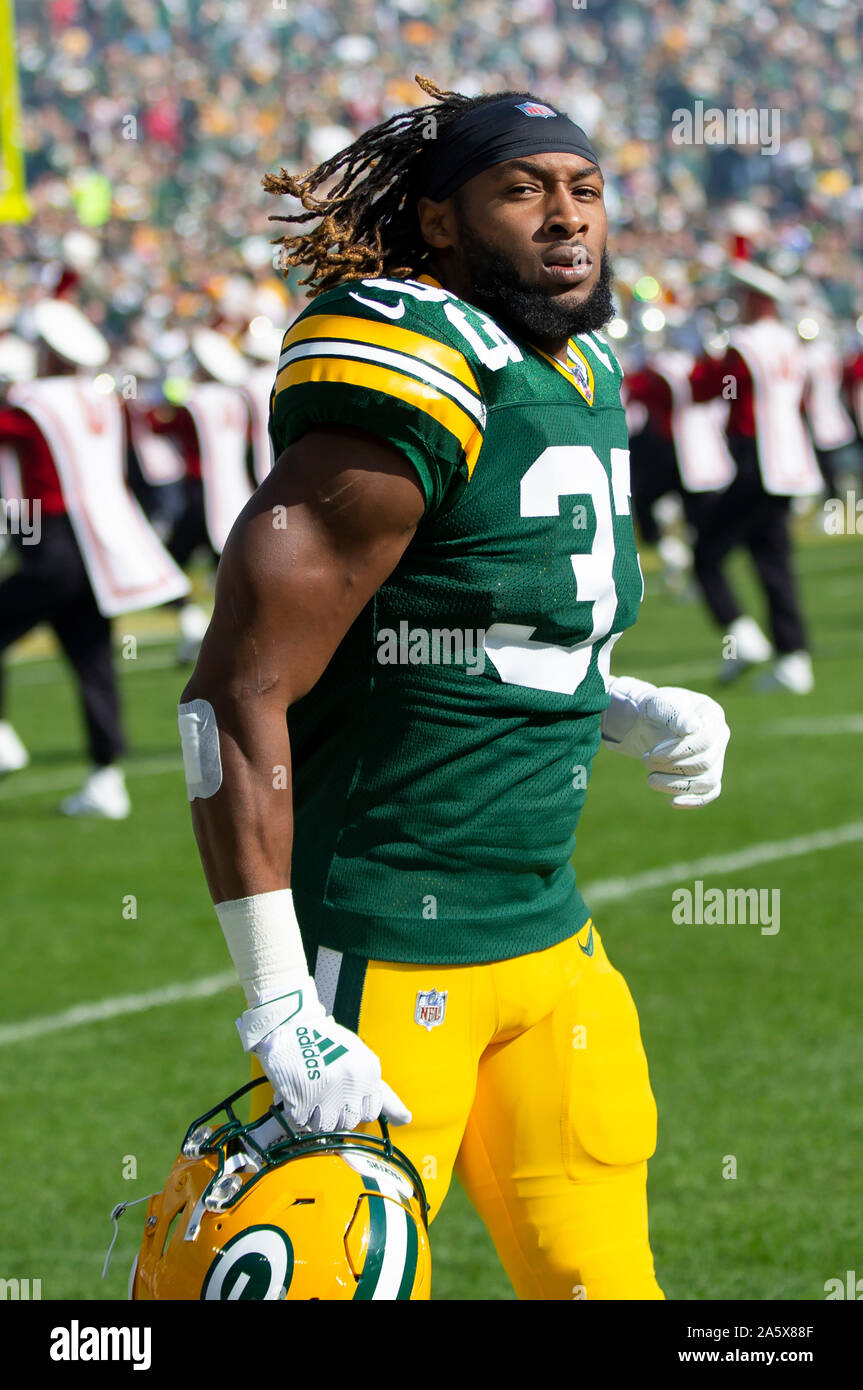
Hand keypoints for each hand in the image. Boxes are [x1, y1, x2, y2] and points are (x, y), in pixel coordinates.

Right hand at [236, 978, 410, 1132]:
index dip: (358, 1106)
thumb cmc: (327, 1039)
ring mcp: (328, 1093)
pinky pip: (303, 1122)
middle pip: (350, 1122)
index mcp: (369, 1071)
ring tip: (311, 1090)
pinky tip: (298, 1091)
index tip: (360, 1100)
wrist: (292, 1022)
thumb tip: (407, 1119)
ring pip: (327, 1126)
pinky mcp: (304, 1099)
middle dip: (338, 1112)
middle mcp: (353, 1083)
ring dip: (317, 1115)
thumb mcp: (359, 1057)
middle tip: (326, 1091)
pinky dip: (298, 1112)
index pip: (372, 1110)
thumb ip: (379, 1090)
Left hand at [601, 675, 729, 808]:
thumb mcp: (658, 705)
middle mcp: (720, 736)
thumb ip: (673, 714)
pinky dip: (694, 800)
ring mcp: (717, 757)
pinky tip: (673, 802)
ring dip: (677, 785)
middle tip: (645, 760)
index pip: (705, 739)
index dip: (679, 751)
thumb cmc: (655, 710)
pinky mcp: (709, 774)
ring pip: (708, 780)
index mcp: (712, 715)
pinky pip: (710, 792)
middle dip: (672, 766)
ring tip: (650, 780)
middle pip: (705, 762)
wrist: (651, 721)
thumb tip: (692, 728)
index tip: (653, 754)